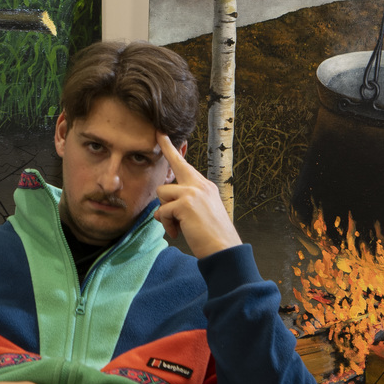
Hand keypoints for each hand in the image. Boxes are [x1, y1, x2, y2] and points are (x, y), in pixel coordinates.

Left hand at [154, 132, 241, 258]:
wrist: (224, 250)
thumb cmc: (212, 236)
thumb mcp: (200, 214)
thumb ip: (182, 205)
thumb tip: (159, 211)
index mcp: (205, 187)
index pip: (186, 165)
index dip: (173, 150)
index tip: (162, 134)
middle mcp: (200, 185)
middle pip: (176, 165)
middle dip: (167, 150)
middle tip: (159, 133)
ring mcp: (193, 193)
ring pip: (162, 193)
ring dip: (165, 212)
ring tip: (177, 225)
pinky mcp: (185, 204)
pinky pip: (162, 211)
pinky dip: (167, 224)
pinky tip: (177, 233)